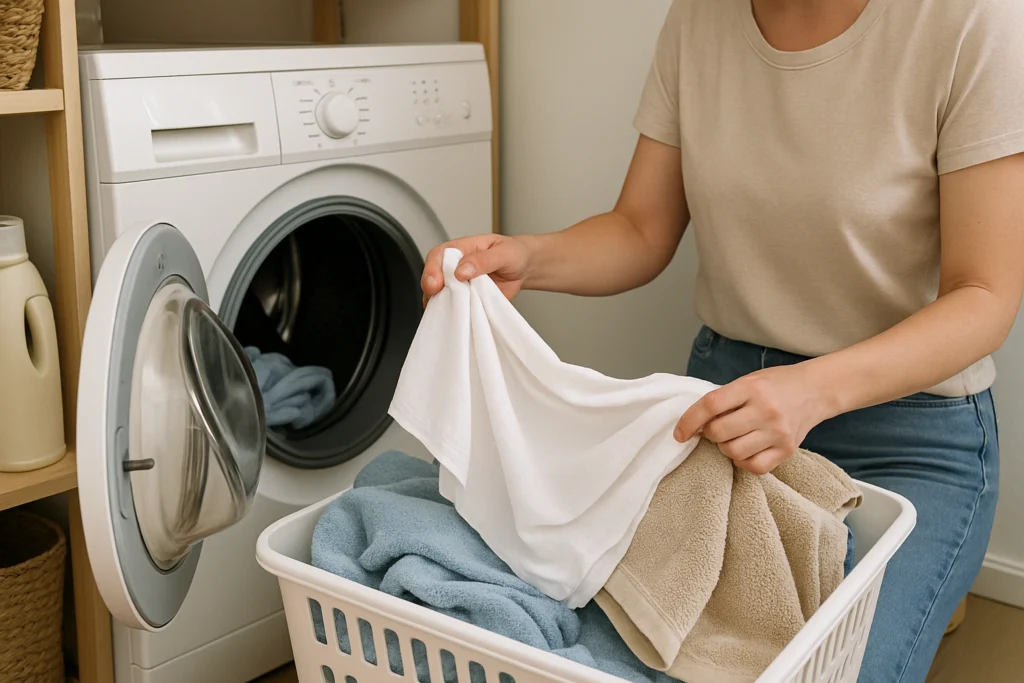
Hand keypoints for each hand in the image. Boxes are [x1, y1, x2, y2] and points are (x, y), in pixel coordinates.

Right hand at [421, 234, 533, 305]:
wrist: (525, 268)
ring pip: (441, 296)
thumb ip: (483, 260)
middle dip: (431, 290)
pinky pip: (456, 310)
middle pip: (433, 278)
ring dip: (441, 306)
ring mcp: (460, 286)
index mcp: (461, 249)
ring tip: (447, 312)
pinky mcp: (468, 302)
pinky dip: (455, 316)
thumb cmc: (513, 253)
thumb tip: (461, 270)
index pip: (438, 256)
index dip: (432, 269)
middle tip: (436, 298)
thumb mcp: (503, 252)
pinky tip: (457, 319)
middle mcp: (455, 268)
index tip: (435, 283)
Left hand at [673, 364, 832, 474]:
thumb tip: (694, 424)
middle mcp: (766, 410)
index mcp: (751, 388)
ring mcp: (778, 432)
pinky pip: (754, 466)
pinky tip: (746, 449)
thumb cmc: (775, 385)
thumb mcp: (748, 381)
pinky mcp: (787, 450)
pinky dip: (743, 461)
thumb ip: (724, 399)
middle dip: (709, 435)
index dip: (689, 421)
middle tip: (715, 430)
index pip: (710, 405)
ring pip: (734, 452)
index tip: (679, 433)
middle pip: (720, 433)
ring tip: (733, 437)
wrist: (815, 390)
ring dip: (725, 448)